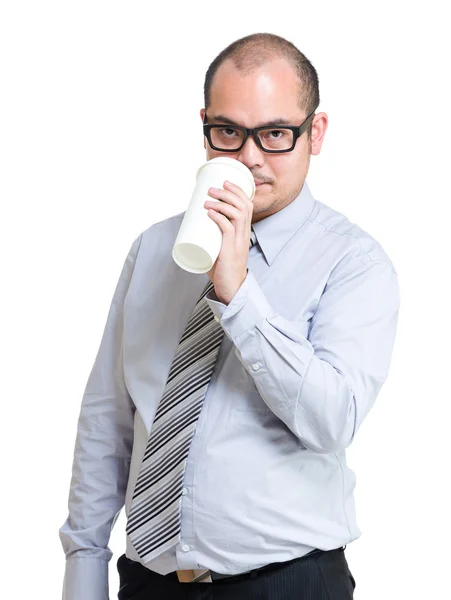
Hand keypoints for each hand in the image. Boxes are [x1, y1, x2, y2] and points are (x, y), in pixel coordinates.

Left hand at [204, 180, 253, 304]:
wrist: (231, 288)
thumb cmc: (224, 270)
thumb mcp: (220, 248)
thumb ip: (211, 236)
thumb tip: (192, 224)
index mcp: (243, 232)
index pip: (248, 206)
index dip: (239, 191)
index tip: (226, 182)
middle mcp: (244, 234)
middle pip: (244, 205)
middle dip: (229, 192)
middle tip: (213, 187)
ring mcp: (238, 241)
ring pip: (237, 214)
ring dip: (222, 202)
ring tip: (209, 197)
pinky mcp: (231, 249)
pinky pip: (228, 228)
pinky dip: (219, 217)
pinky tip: (210, 211)